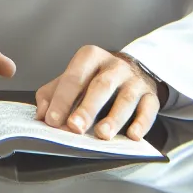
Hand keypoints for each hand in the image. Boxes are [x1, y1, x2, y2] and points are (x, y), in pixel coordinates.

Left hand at [35, 47, 163, 140]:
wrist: (132, 71)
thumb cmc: (95, 78)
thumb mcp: (72, 79)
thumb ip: (53, 94)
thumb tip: (42, 115)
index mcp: (90, 57)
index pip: (74, 77)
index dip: (62, 99)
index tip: (53, 120)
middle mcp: (114, 66)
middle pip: (101, 86)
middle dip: (87, 108)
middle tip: (75, 127)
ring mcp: (134, 80)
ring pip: (126, 98)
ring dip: (114, 118)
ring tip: (102, 134)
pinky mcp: (151, 96)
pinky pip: (148, 109)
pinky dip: (142, 123)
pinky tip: (133, 135)